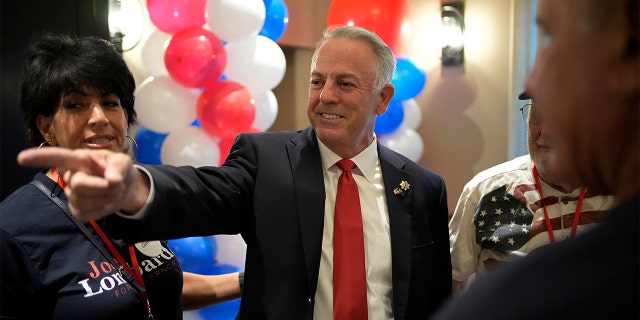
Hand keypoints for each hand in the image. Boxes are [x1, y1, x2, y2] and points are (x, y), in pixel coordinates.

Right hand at [17, 147, 147, 220]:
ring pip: (84, 201)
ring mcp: (72, 195)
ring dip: (107, 198)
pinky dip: (104, 210)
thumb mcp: (124, 162)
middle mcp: (70, 176)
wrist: (127, 187)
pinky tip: (106, 202)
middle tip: (118, 184)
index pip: (57, 157)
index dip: (40, 158)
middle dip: (103, 187)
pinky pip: (88, 214)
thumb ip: (119, 167)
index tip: (22, 158)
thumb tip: (112, 180)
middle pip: (79, 185)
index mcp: (78, 160)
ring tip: (114, 191)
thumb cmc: (119, 169)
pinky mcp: (77, 210)